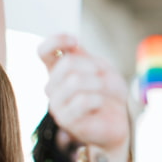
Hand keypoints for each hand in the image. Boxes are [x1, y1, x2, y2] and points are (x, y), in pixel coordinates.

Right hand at [38, 34, 130, 161]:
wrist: (118, 120)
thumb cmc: (109, 93)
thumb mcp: (103, 69)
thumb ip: (86, 58)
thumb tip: (72, 50)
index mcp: (58, 69)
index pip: (44, 50)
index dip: (57, 41)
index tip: (75, 41)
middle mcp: (52, 86)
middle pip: (67, 64)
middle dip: (93, 66)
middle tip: (103, 76)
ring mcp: (56, 103)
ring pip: (74, 81)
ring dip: (97, 83)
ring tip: (103, 91)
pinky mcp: (65, 120)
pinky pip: (82, 101)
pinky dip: (98, 99)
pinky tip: (100, 104)